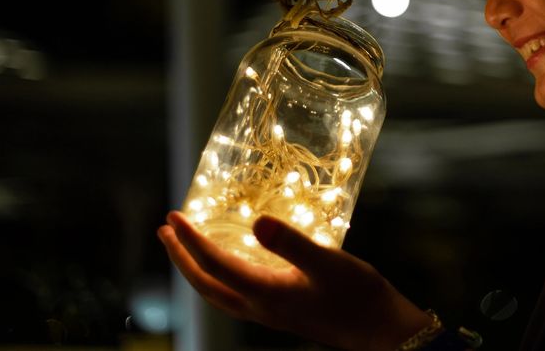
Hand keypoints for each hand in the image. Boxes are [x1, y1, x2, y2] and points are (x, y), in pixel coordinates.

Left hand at [158, 211, 432, 350]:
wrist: (379, 329)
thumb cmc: (357, 295)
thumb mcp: (328, 262)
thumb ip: (291, 242)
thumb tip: (257, 221)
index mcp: (265, 293)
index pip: (215, 265)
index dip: (191, 240)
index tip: (174, 216)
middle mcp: (259, 306)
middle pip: (204, 285)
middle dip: (181, 258)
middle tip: (165, 229)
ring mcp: (268, 312)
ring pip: (216, 292)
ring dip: (195, 268)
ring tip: (185, 245)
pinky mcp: (279, 311)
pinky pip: (233, 294)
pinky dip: (218, 276)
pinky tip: (230, 262)